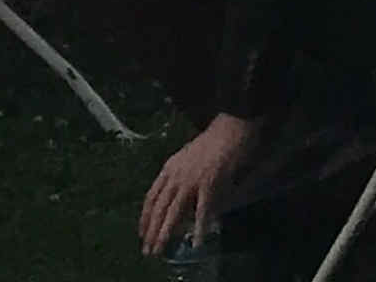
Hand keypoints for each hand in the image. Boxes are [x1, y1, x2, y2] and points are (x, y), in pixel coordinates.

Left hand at [139, 112, 259, 254]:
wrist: (233, 126)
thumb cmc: (214, 138)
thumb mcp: (189, 156)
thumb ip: (181, 174)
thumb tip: (178, 197)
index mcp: (170, 167)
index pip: (151, 197)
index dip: (145, 217)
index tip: (142, 232)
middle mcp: (176, 175)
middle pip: (158, 208)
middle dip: (151, 231)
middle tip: (148, 250)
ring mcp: (191, 180)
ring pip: (173, 212)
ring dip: (165, 233)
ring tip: (161, 249)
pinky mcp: (209, 183)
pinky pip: (202, 209)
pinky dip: (199, 226)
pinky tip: (198, 240)